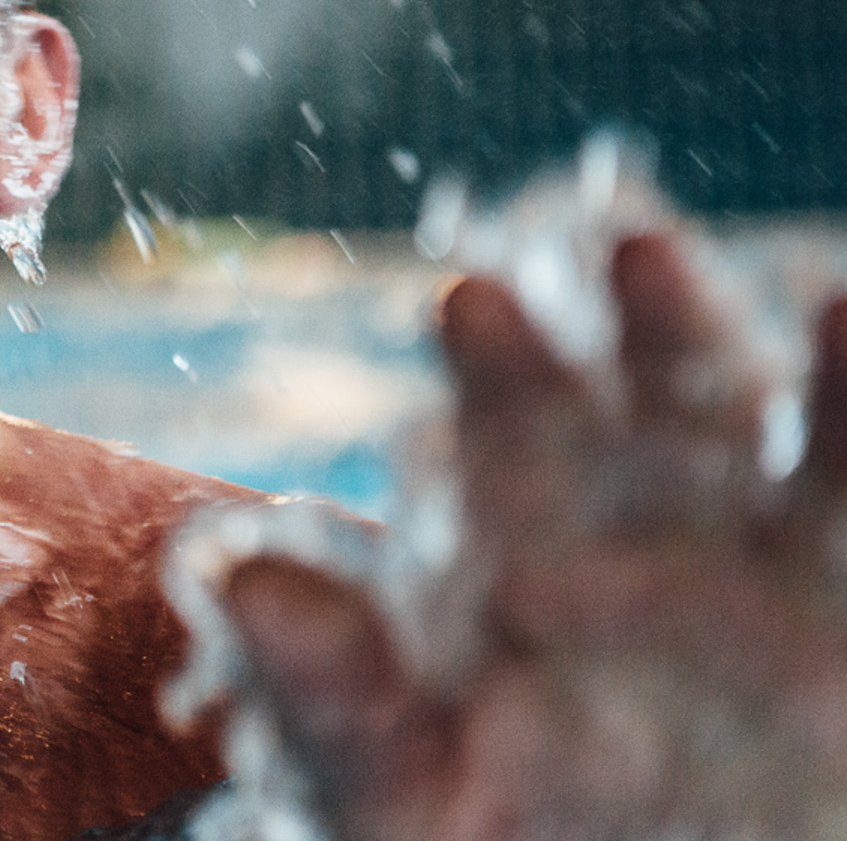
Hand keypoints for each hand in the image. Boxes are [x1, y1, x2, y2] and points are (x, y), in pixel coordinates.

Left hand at [188, 232, 846, 840]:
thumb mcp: (393, 790)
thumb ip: (331, 693)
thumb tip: (243, 579)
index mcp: (523, 540)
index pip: (510, 432)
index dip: (497, 367)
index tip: (471, 301)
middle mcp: (649, 522)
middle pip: (651, 398)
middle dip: (644, 322)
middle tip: (625, 244)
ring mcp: (765, 564)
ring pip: (781, 437)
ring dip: (805, 366)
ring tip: (828, 296)